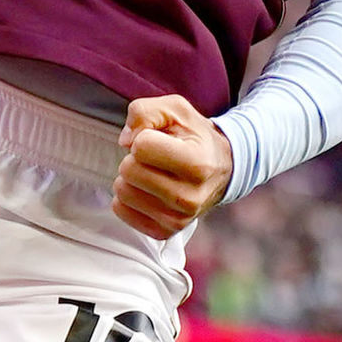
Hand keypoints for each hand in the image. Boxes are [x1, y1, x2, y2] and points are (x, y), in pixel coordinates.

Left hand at [113, 95, 232, 235]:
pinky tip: (147, 190)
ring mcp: (178, 219)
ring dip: (131, 178)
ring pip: (122, 192)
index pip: (141, 146)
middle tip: (155, 158)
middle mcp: (190, 197)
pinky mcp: (164, 231)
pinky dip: (128, 197)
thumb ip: (145, 112)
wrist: (220, 170)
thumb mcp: (176, 110)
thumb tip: (125, 140)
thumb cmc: (194, 138)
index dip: (144, 136)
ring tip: (153, 173)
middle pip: (129, 170)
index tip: (160, 140)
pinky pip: (121, 210)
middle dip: (135, 158)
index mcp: (198, 164)